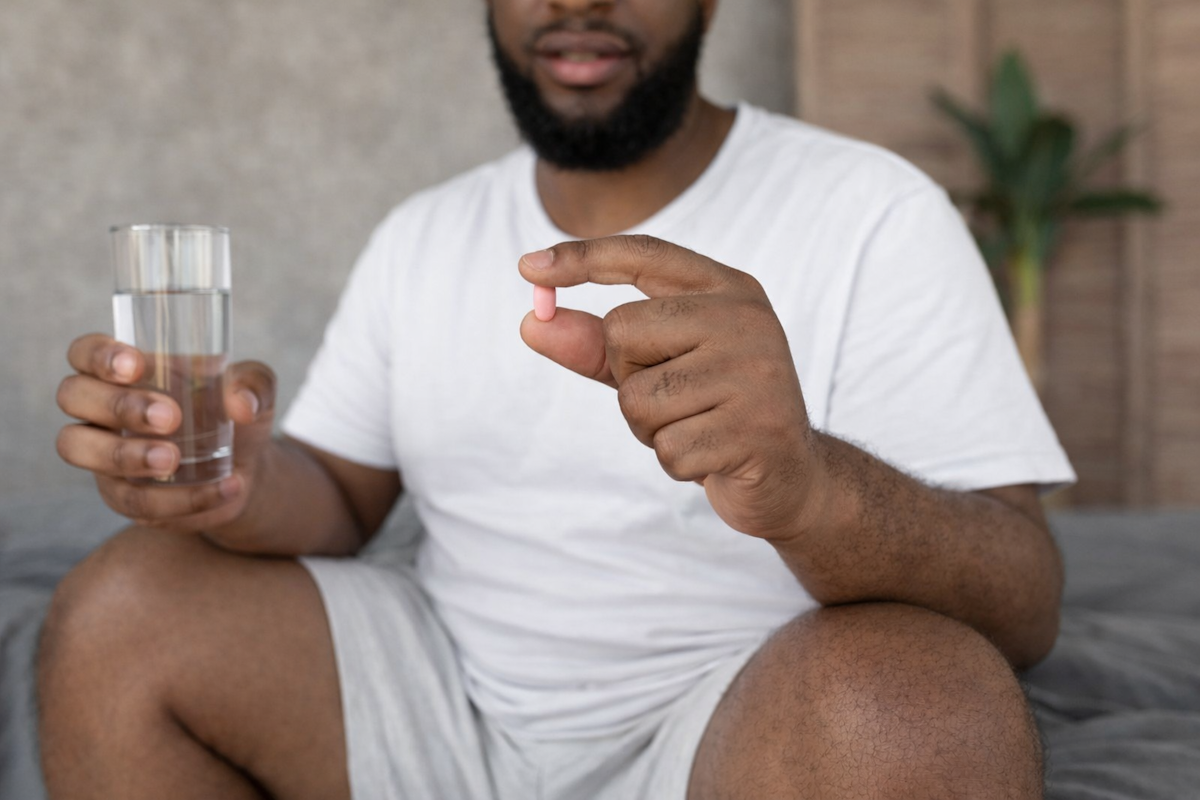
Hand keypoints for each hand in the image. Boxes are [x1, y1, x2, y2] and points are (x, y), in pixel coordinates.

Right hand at [56, 334, 275, 535]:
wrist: (246, 466)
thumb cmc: (234, 411)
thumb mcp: (254, 389)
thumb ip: (253, 385)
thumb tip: (241, 405)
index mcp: (123, 370)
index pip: (85, 352)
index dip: (99, 356)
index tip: (136, 365)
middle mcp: (100, 409)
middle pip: (74, 397)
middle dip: (118, 406)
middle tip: (169, 416)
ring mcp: (103, 453)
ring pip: (80, 450)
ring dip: (125, 456)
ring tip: (174, 459)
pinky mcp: (122, 495)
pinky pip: (133, 501)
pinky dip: (181, 499)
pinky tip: (224, 487)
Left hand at [518, 235, 825, 540]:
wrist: (790, 476)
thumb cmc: (712, 411)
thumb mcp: (655, 368)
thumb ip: (596, 345)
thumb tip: (530, 324)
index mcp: (727, 288)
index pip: (644, 255)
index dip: (582, 258)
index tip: (527, 268)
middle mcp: (746, 318)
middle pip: (623, 332)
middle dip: (628, 378)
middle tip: (679, 398)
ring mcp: (756, 371)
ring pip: (638, 399)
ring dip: (652, 429)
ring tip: (698, 427)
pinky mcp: (756, 428)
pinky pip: (668, 447)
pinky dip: (678, 462)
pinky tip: (713, 456)